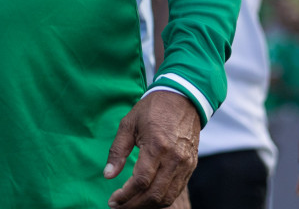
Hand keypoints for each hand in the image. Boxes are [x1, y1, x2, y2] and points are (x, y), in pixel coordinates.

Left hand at [104, 90, 201, 208]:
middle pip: (155, 195)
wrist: (183, 99)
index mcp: (157, 146)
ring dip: (148, 206)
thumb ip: (117, 151)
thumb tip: (108, 175)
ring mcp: (185, 164)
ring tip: (131, 204)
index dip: (125, 196)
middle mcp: (174, 159)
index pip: (141, 181)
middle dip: (134, 205)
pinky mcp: (191, 166)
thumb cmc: (152, 109)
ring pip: (167, 197)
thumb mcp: (128, 124)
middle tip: (119, 206)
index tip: (112, 200)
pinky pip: (176, 190)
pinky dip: (161, 199)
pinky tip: (147, 198)